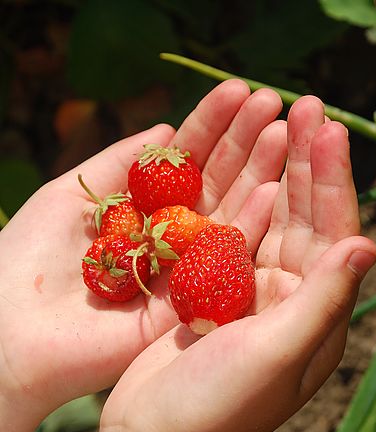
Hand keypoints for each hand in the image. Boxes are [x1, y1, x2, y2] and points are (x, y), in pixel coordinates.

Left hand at [0, 80, 285, 417]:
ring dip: (258, 174)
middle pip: (216, 184)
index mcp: (144, 212)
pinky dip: (249, 227)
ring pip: (230, 217)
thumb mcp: (73, 194)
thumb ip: (122, 163)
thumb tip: (165, 128)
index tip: (239, 90)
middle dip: (244, 141)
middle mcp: (170, 240)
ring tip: (284, 130)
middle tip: (274, 101)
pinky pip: (225, 263)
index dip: (211, 125)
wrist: (13, 333)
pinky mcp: (191, 306)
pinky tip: (273, 190)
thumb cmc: (27, 261)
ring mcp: (184, 272)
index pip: (187, 162)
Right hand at [100, 96, 375, 431]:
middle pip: (304, 221)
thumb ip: (323, 299)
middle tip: (304, 105)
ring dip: (273, 175)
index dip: (332, 181)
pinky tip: (238, 173)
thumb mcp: (276, 353)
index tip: (327, 128)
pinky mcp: (214, 298)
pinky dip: (235, 206)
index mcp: (317, 317)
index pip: (333, 235)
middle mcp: (292, 304)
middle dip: (306, 165)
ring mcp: (252, 300)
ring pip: (269, 225)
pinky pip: (230, 241)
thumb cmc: (218, 409)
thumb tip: (365, 245)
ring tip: (274, 122)